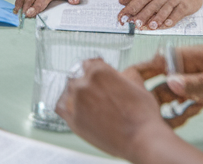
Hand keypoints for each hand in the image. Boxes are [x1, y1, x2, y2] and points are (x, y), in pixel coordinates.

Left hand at [55, 59, 201, 158]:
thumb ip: (119, 75)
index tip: (95, 76)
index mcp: (98, 69)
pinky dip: (65, 105)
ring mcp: (76, 100)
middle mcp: (83, 82)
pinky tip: (74, 108)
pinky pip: (60, 106)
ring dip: (76, 94)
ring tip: (89, 103)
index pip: (88, 63)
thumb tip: (115, 73)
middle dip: (85, 82)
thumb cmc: (143, 114)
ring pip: (68, 90)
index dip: (93, 70)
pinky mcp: (72, 118)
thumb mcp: (136, 83)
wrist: (141, 139)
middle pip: (77, 76)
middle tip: (96, 93)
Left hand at [118, 0, 202, 30]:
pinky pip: (178, 13)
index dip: (129, 9)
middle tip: (135, 24)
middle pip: (151, 5)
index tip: (122, 18)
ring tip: (150, 26)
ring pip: (165, 9)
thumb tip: (120, 0)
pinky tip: (167, 24)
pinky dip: (172, 19)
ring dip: (157, 18)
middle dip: (143, 15)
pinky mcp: (185, 5)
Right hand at [133, 45, 202, 116]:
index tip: (147, 80)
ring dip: (169, 95)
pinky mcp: (201, 91)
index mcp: (199, 54)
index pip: (169, 55)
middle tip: (155, 98)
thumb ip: (200, 83)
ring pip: (172, 84)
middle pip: (166, 70)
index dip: (156, 67)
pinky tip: (185, 108)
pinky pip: (181, 94)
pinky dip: (179, 102)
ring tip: (172, 107)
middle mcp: (195, 64)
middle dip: (160, 83)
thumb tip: (172, 82)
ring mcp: (197, 78)